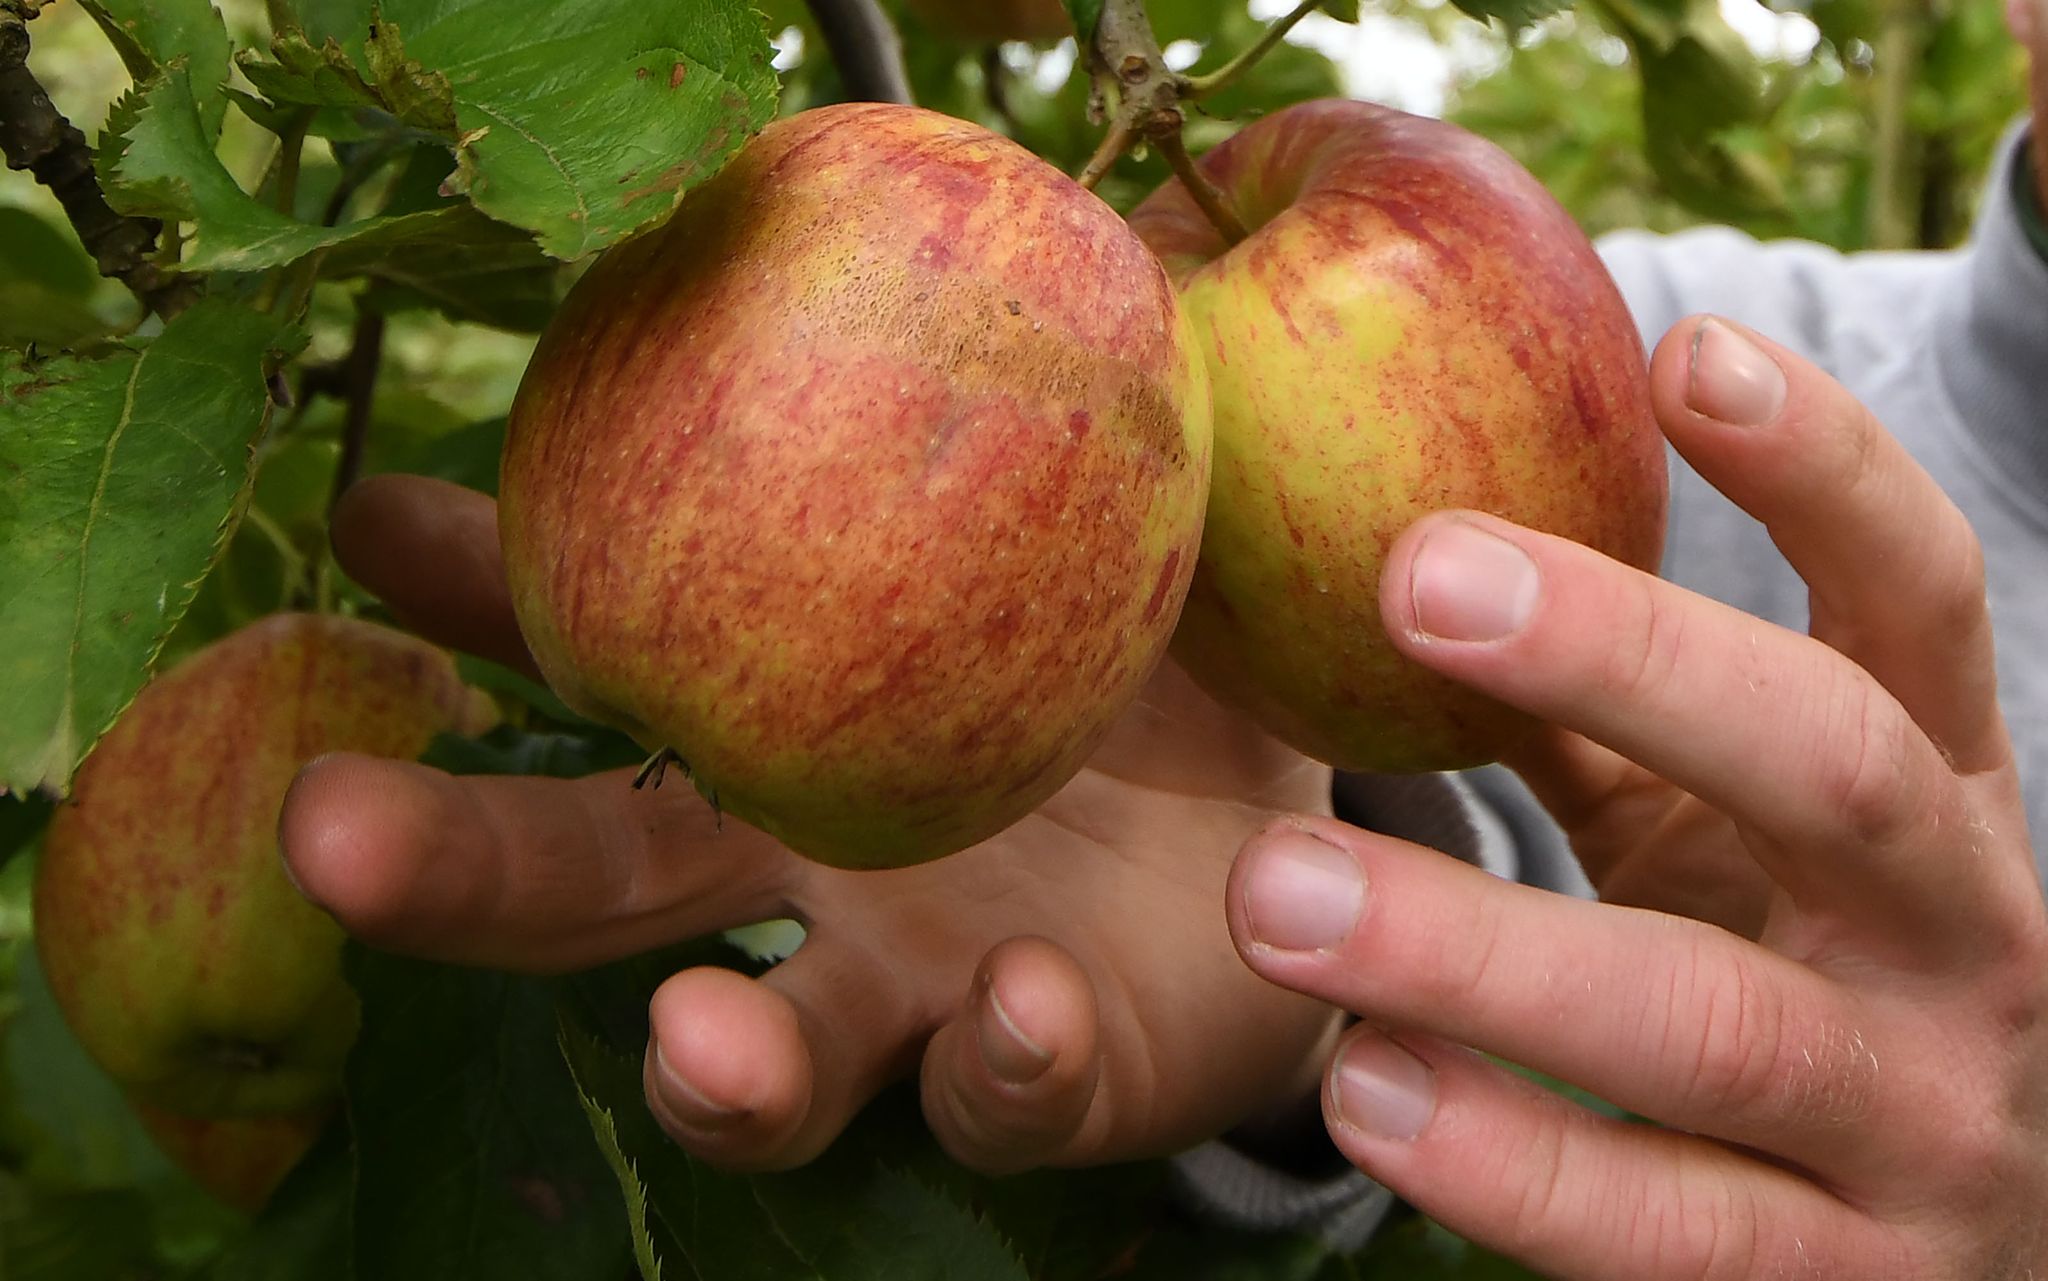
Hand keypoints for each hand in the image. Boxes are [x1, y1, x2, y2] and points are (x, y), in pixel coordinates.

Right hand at [279, 475, 1343, 1173]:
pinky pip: (1009, 1096)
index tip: (371, 519)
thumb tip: (844, 229)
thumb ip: (971, 405)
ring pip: (774, 1066)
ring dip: (711, 1066)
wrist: (1303, 824)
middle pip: (599, 892)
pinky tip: (1018, 994)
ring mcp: (922, 990)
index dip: (479, 598)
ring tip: (690, 1038)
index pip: (595, 659)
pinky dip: (1000, 1061)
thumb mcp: (1068, 492)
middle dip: (455, 870)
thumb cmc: (1145, 641)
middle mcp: (811, 876)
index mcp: (783, 727)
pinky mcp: (1055, 1072)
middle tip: (324, 834)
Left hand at [1227, 315, 2047, 1278]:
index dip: (1828, 469)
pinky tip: (1359, 1092)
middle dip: (1630, 660)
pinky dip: (1504, 1167)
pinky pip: (1666, 1238)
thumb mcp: (1745, 844)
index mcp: (1940, 799)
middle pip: (1828, 768)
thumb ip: (1621, 719)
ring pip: (1712, 1027)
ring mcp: (1920, 1133)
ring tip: (1277, 889)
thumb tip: (1420, 533)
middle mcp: (1963, 946)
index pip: (1922, 601)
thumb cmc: (1816, 990)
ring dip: (1485, 954)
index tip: (1681, 348)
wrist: (1985, 1259)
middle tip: (1411, 574)